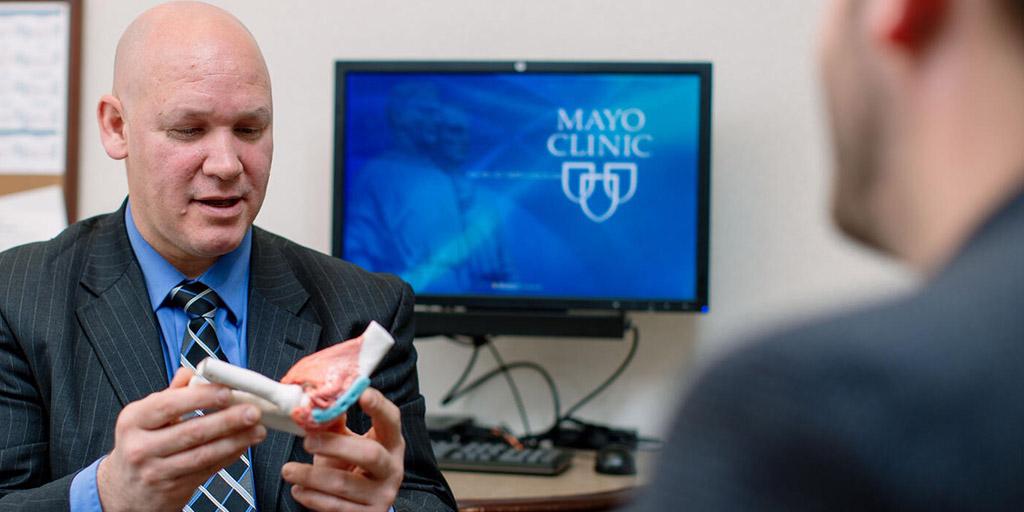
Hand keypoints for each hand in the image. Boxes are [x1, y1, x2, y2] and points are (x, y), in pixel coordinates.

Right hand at [96, 368, 267, 511]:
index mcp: (133, 420)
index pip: (169, 405)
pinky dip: (229, 456)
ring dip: (235, 440)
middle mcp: (140, 447)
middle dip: (227, 420)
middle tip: (252, 410)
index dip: (201, 397)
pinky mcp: (173, 489)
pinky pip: (207, 470)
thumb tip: (192, 372)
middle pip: (191, 432)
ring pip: (203, 454)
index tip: (227, 391)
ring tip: (257, 429)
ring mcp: (156, 471)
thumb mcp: (144, 416)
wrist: (124, 490)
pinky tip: (244, 444)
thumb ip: (171, 393)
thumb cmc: (141, 444)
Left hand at [282, 387, 405, 511]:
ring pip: (344, 484)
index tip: (361, 393)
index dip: (379, 406)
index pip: (391, 420)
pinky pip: (336, 507)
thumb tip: (313, 404)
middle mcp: (392, 469)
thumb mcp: (347, 443)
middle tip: (307, 441)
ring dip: (311, 476)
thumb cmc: (352, 466)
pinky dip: (312, 498)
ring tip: (288, 470)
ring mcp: (382, 495)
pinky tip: (298, 489)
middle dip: (335, 446)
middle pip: (370, 454)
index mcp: (391, 443)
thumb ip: (334, 424)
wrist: (361, 505)